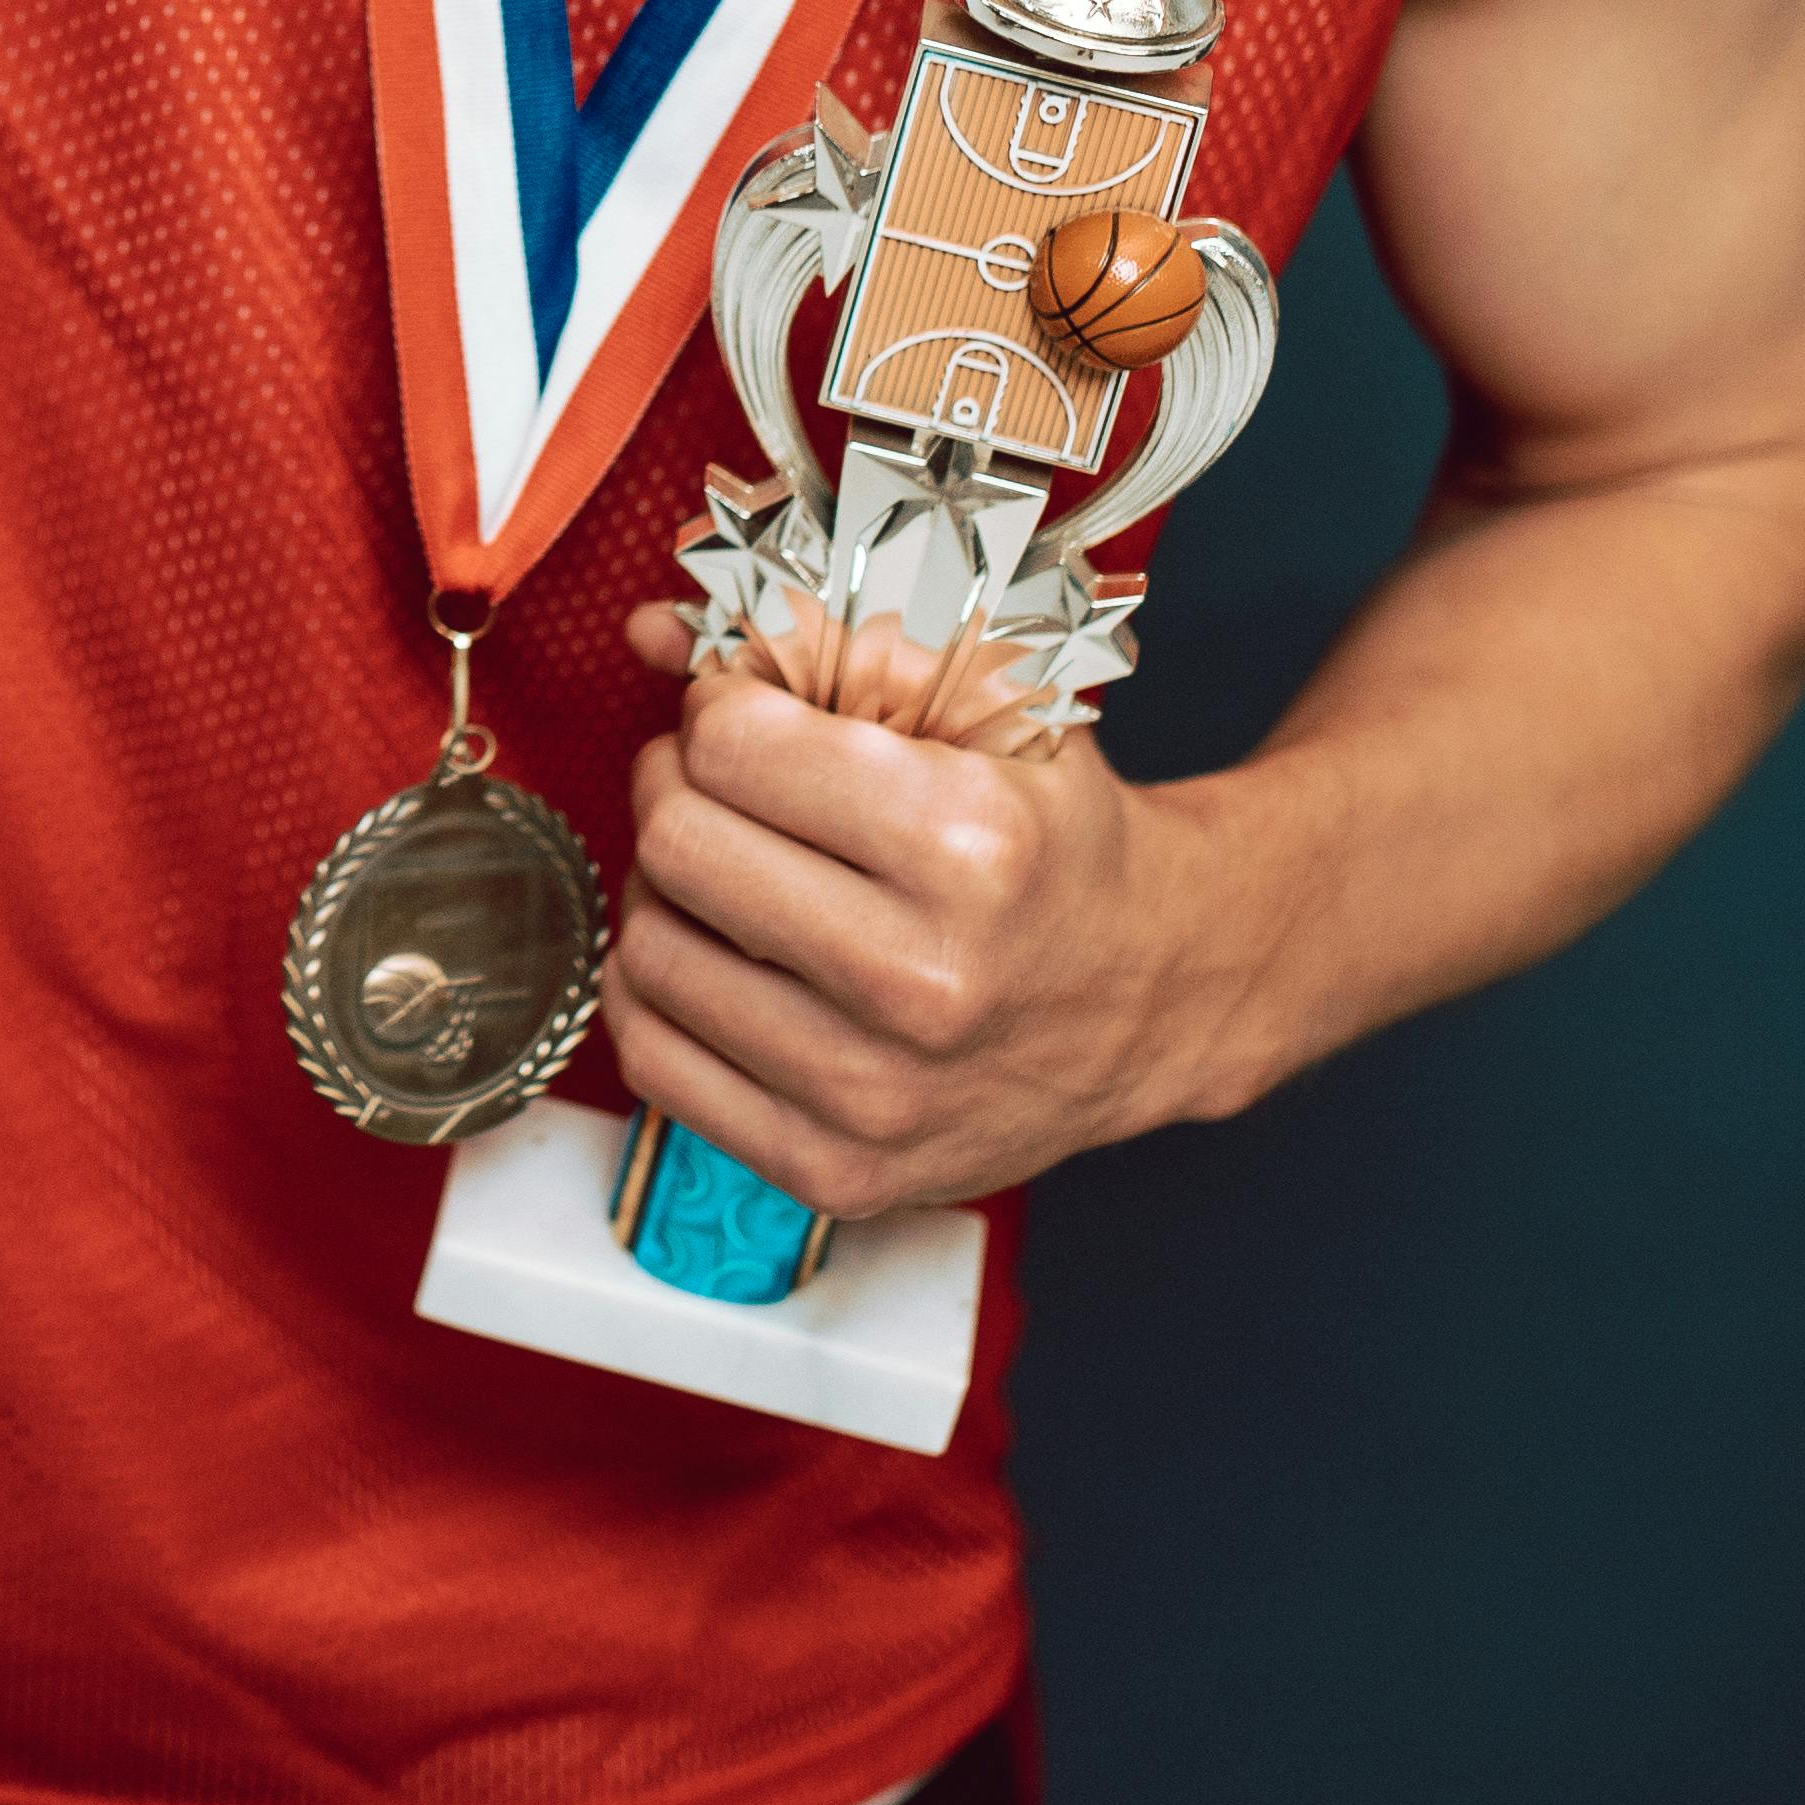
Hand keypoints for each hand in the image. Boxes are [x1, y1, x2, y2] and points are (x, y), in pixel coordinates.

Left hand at [605, 607, 1235, 1219]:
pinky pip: (654, 1065)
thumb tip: (647, 630)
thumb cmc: (1059, 840)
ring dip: (662, 892)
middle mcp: (924, 981)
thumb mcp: (986, 707)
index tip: (749, 712)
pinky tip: (715, 957)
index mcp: (972, 845)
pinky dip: (658, 995)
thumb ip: (820, 644)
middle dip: (676, 788)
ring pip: (647, 955)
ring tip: (726, 871)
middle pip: (677, 845)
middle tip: (715, 782)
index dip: (718, 706)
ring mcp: (877, 1094)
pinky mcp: (838, 1173)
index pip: (731, 744)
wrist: (1157, 997)